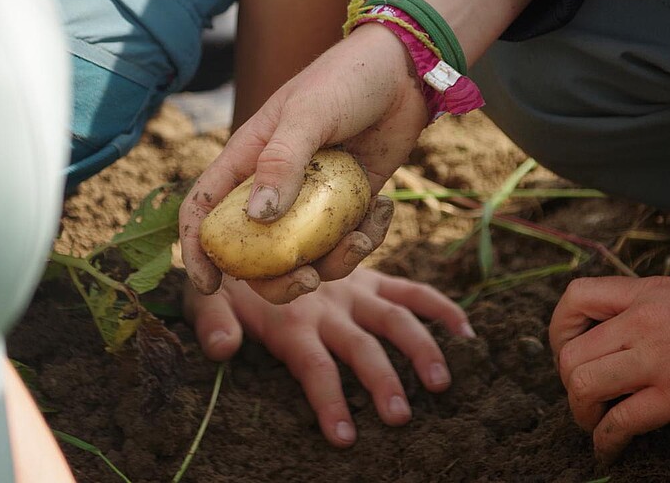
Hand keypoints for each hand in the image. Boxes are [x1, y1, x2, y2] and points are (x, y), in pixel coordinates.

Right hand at [179, 23, 428, 295]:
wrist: (403, 72)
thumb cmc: (347, 79)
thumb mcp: (309, 113)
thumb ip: (282, 161)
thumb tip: (258, 217)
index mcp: (249, 161)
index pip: (206, 209)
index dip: (198, 249)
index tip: (208, 284)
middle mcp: (276, 186)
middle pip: (257, 252)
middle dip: (277, 279)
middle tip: (306, 282)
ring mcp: (315, 199)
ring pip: (308, 255)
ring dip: (334, 262)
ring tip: (362, 237)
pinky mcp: (351, 204)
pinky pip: (349, 240)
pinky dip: (367, 237)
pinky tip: (385, 209)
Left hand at [183, 267, 475, 446]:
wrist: (250, 232)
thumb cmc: (225, 278)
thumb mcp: (205, 298)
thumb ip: (212, 323)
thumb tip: (224, 351)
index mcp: (291, 320)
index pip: (315, 366)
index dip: (329, 401)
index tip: (346, 438)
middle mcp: (329, 306)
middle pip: (362, 348)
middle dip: (382, 383)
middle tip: (401, 417)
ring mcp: (355, 290)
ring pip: (395, 320)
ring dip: (420, 349)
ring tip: (442, 382)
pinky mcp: (371, 279)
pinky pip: (410, 291)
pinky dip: (438, 308)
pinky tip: (464, 332)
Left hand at [548, 275, 669, 463]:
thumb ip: (647, 305)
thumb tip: (618, 328)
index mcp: (646, 292)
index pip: (576, 297)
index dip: (559, 329)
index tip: (567, 349)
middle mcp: (644, 322)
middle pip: (571, 353)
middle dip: (567, 380)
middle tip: (584, 393)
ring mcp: (659, 360)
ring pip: (584, 385)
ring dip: (582, 411)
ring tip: (594, 421)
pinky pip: (622, 422)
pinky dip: (606, 441)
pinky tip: (609, 450)